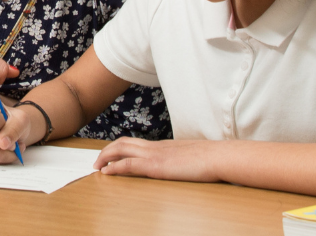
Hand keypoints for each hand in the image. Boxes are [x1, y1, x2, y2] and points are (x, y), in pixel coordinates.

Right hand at [0, 96, 38, 164]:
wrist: (12, 130)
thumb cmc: (14, 121)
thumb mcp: (21, 120)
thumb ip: (14, 129)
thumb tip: (3, 144)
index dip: (6, 126)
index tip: (13, 127)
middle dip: (4, 143)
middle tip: (14, 144)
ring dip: (4, 154)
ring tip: (13, 148)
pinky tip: (5, 153)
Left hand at [92, 138, 221, 182]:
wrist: (219, 157)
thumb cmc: (211, 159)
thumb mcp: (192, 158)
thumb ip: (182, 160)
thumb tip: (182, 166)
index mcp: (164, 146)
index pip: (136, 142)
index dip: (120, 148)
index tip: (112, 155)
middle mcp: (156, 147)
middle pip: (124, 142)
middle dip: (107, 150)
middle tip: (97, 160)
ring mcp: (155, 154)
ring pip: (121, 149)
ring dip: (106, 157)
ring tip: (97, 166)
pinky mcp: (156, 165)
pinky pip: (128, 164)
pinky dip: (114, 167)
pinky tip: (106, 172)